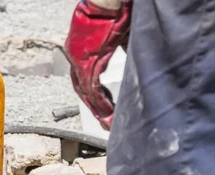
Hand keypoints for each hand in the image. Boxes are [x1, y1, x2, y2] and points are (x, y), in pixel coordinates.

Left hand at [64, 0, 131, 129]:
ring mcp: (76, 59)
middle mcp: (76, 55)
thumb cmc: (118, 11)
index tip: (106, 108)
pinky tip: (108, 113)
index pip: (88, 78)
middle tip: (106, 122)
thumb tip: (138, 62)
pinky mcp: (83, 62)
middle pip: (83, 88)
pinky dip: (100, 103)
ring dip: (98, 109)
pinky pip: (90, 89)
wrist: (108, 0)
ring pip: (85, 91)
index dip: (96, 95)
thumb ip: (127, 50)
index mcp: (84, 49)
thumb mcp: (123, 36)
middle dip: (96, 107)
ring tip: (109, 122)